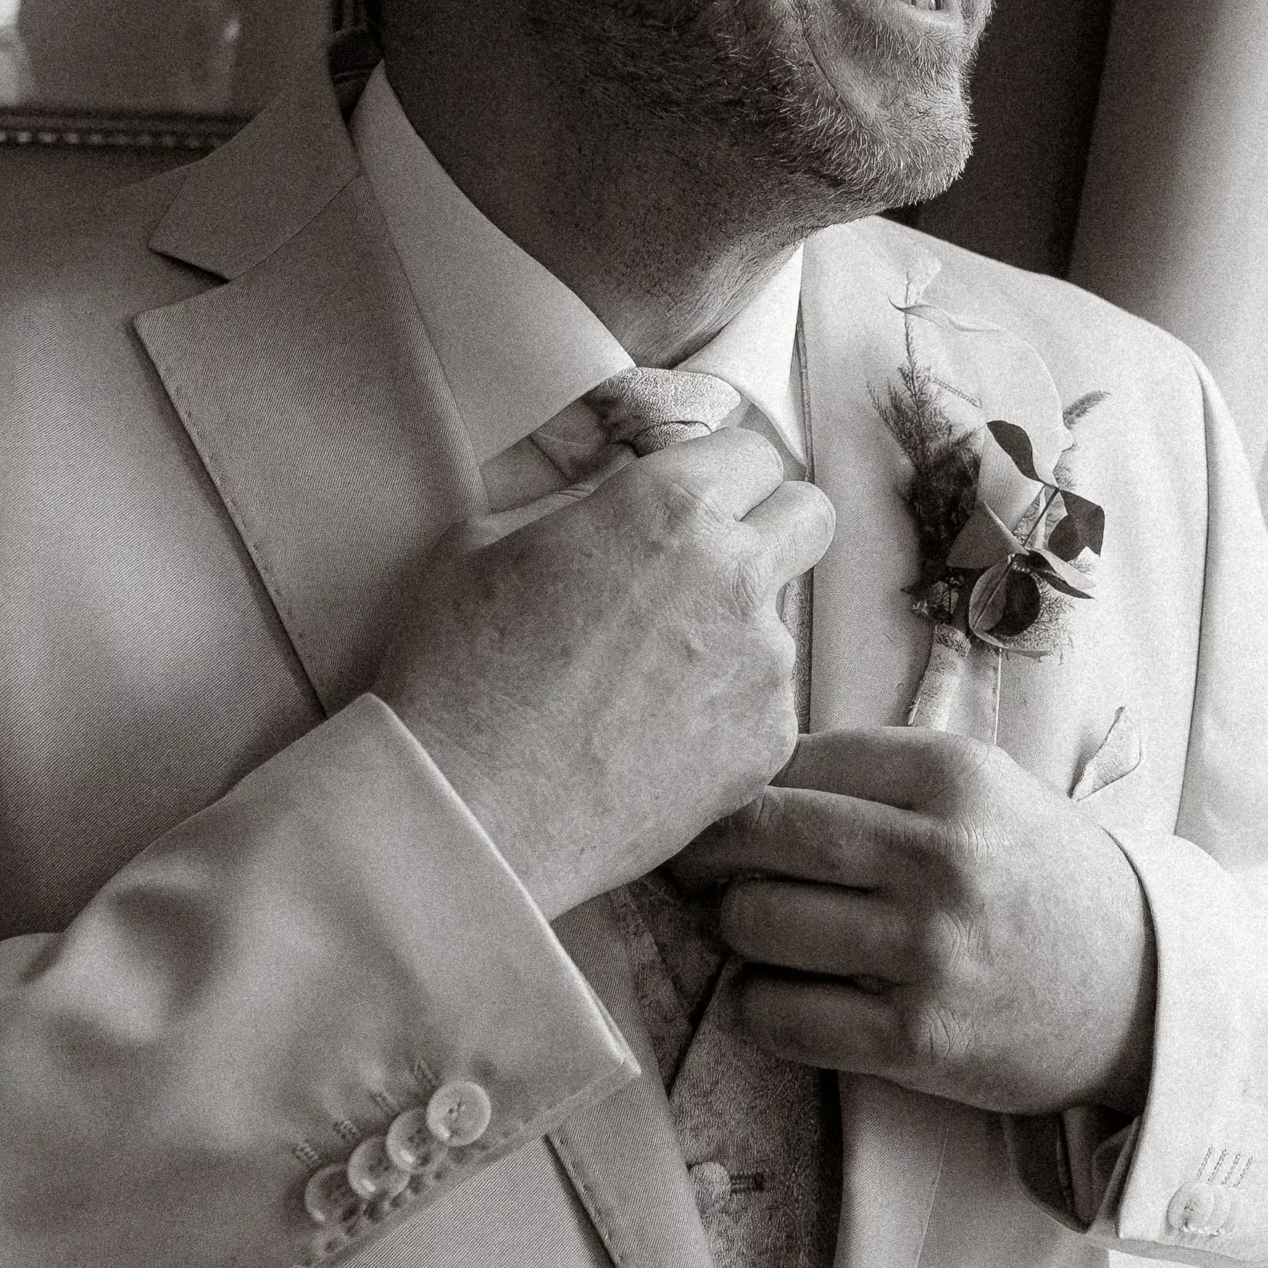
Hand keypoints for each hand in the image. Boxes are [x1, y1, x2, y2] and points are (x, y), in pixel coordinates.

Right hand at [377, 431, 833, 917]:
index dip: (720, 475)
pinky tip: (657, 737)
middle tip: (708, 568)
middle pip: (810, 517)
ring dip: (737, 630)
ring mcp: (764, 663)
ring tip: (651, 680)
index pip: (754, 452)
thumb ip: (578, 497)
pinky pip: (768, 701)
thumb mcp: (486, 543)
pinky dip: (727, 710)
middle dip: (770, 529)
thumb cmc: (457, 671)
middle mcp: (737, 573)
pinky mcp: (769, 742)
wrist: (471, 814)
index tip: (693, 503)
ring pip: (781, 618)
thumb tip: (622, 480)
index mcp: (669, 506)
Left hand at [672, 729, 1156, 1116]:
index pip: (791, 761)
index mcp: (949, 776)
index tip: (711, 806)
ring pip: (756, 923)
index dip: (735, 786)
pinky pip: (780, 1016)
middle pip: (759, 835)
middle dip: (705, 851)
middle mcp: (938, 856)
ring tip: (753, 929)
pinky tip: (779, 992)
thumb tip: (735, 776)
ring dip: (732, 928)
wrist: (1138, 986)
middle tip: (689, 865)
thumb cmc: (1034, 875)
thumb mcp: (977, 788)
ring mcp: (928, 951)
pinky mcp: (918, 1040)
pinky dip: (756, 1005)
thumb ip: (870, 774)